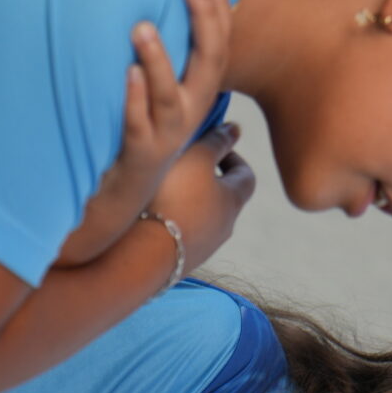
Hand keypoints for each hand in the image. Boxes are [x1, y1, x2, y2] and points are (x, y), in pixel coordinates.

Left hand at [111, 0, 235, 201]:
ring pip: (170, 96)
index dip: (217, 7)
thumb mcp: (160, 91)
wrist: (122, 194)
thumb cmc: (139, 132)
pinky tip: (127, 72)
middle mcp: (188, 113)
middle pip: (208, 63)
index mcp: (197, 93)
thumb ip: (166, 56)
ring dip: (159, 59)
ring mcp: (165, 135)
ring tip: (142, 26)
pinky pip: (137, 125)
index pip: (218, 45)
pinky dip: (134, 99)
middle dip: (203, 18)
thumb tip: (154, 2)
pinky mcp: (138, 154)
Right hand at [147, 122, 255, 271]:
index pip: (246, 176)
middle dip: (210, 180)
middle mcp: (224, 228)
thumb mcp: (197, 157)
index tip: (216, 146)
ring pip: (203, 220)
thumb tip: (236, 129)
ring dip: (190, 203)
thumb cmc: (175, 196)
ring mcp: (202, 249)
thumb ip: (217, 141)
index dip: (234, 157)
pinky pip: (181, 237)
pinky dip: (173, 223)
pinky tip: (151, 215)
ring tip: (164, 189)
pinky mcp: (178, 263)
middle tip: (187, 165)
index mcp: (234, 201)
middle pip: (225, 199)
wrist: (145, 253)